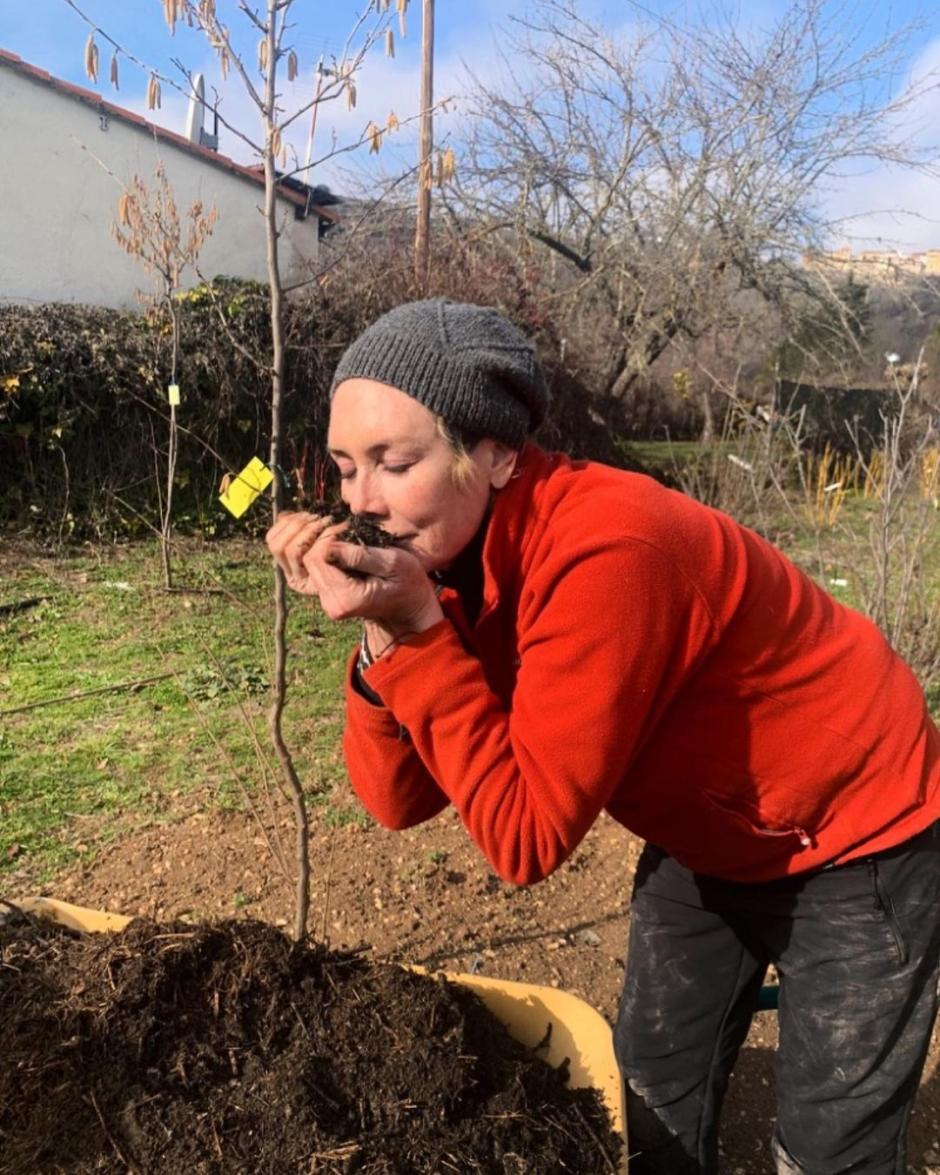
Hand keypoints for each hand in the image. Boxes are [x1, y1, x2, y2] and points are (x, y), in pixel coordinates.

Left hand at [265, 512, 443, 648]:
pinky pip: (312, 567)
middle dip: (321, 538)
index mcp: (346, 599)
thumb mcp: (393, 562)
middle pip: (307, 560)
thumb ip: (360, 556)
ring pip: (306, 562)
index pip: (316, 558)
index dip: (328, 537)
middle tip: (343, 527)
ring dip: (320, 543)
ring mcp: (326, 600)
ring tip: (341, 534)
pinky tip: (336, 543)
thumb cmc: (406, 579)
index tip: (348, 528)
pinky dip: (320, 551)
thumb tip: (329, 547)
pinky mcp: (326, 594)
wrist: (407, 602)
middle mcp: (331, 604)